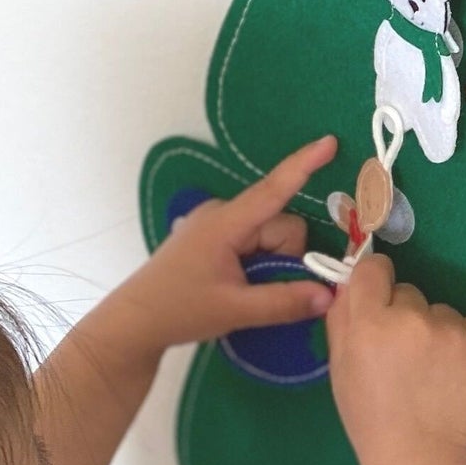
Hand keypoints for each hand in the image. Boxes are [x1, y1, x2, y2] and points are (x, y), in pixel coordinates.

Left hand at [124, 137, 336, 351]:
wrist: (135, 323)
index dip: (304, 165)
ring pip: (269, 236)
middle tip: (257, 291)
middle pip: (280, 225)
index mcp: (225, 223)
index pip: (273, 189)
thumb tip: (329, 296)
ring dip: (271, 263)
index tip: (330, 141)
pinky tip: (238, 284)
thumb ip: (283, 302)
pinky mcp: (212, 238)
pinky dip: (259, 262)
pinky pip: (253, 241)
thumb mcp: (234, 311)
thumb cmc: (179, 310)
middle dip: (285, 258)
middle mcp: (221, 214)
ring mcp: (215, 224)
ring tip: (241, 291)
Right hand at [326, 255, 465, 464]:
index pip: (374, 268)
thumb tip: (353, 278)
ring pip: (441, 311)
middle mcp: (412, 318)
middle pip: (408, 292)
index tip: (379, 300)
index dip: (376, 282)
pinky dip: (463, 345)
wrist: (418, 457)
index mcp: (370, 322)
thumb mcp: (340, 365)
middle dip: (404, 315)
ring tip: (431, 371)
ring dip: (436, 331)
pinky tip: (453, 374)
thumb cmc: (370, 415)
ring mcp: (453, 331)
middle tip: (403, 356)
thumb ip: (342, 316)